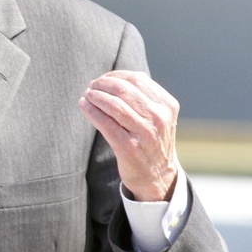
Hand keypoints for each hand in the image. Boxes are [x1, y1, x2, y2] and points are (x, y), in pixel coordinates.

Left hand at [79, 69, 178, 202]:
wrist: (158, 177)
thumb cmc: (152, 141)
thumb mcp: (158, 116)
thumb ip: (143, 97)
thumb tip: (111, 78)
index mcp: (167, 105)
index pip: (137, 79)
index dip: (115, 75)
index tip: (103, 79)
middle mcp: (158, 117)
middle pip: (124, 89)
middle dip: (103, 84)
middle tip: (91, 86)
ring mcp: (144, 133)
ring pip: (113, 104)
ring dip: (95, 96)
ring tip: (87, 95)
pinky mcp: (129, 147)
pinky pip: (105, 123)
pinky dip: (91, 111)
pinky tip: (84, 106)